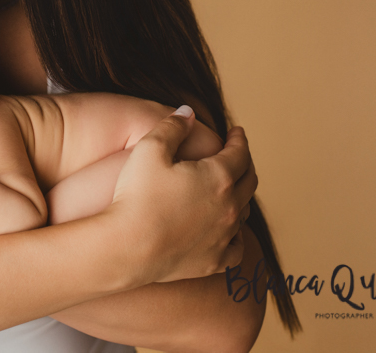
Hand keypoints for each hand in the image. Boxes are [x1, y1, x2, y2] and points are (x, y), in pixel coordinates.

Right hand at [106, 107, 256, 284]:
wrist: (127, 248)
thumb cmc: (136, 195)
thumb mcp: (149, 149)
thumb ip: (172, 126)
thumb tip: (189, 112)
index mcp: (219, 177)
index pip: (240, 152)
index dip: (239, 139)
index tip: (236, 132)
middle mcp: (230, 207)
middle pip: (248, 180)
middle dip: (244, 164)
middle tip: (237, 155)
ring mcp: (224, 237)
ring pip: (244, 212)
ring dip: (240, 196)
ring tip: (230, 188)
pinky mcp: (213, 262)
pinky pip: (237, 248)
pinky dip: (236, 236)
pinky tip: (229, 231)